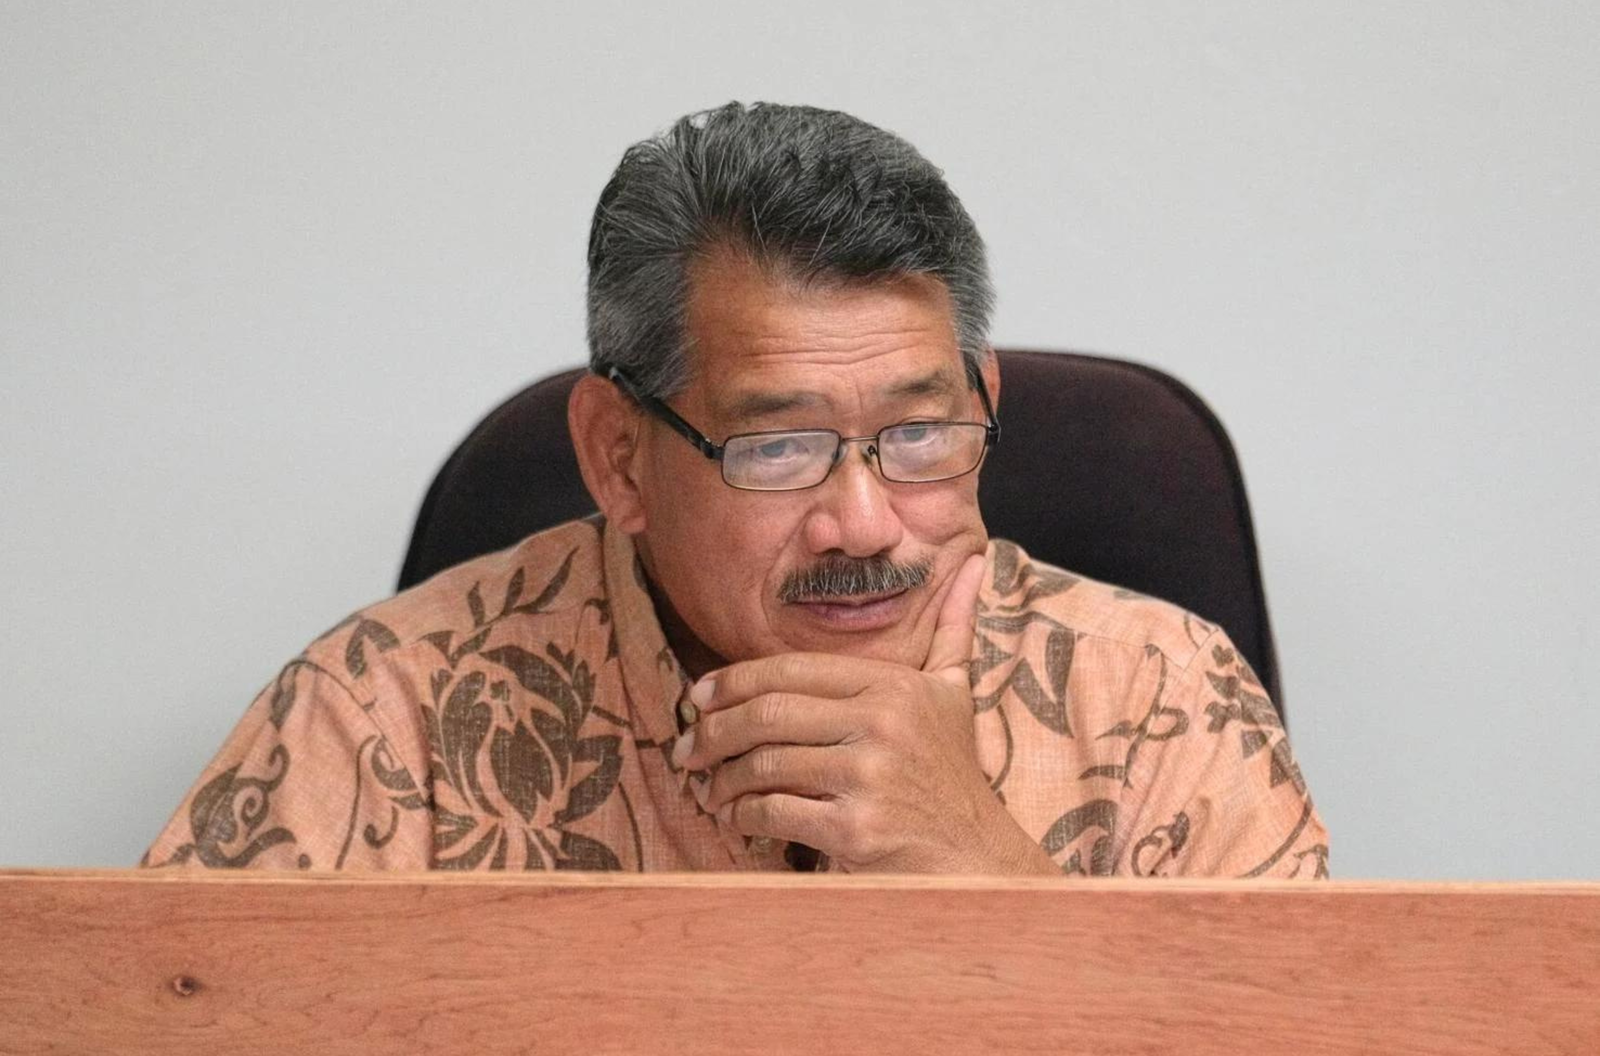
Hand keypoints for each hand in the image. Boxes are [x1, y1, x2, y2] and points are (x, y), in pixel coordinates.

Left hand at [673, 553, 1057, 874]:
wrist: (977, 858)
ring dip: (722, 779)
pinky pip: (775, 812)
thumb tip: (974, 561)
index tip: (697, 697)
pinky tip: (734, 819)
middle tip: (685, 749)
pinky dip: (742, 816)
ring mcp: (870, 776)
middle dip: (712, 731)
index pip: (790, 670)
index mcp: (892, 686)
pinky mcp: (857, 829)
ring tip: (707, 789)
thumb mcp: (955, 692)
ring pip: (764, 764)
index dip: (733, 681)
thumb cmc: (954, 775)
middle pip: (767, 713)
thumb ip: (953, 629)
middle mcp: (882, 723)